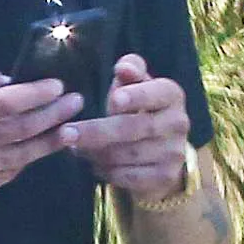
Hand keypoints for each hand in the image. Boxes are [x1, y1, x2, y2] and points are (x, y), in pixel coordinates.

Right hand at [0, 62, 80, 205]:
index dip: (36, 94)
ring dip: (49, 143)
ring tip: (71, 131)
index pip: (8, 102)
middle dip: (53, 114)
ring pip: (21, 156)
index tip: (56, 86)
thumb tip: (9, 81)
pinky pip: (6, 174)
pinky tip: (37, 149)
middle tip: (75, 103)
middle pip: (21, 129)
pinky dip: (24, 161)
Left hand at [69, 58, 196, 204]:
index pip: (156, 94)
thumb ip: (130, 71)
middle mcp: (178, 123)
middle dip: (97, 131)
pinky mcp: (165, 176)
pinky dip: (105, 170)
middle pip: (135, 128)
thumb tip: (123, 67)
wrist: (161, 151)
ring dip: (95, 153)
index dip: (136, 97)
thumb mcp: (135, 85)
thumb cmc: (139, 109)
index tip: (114, 100)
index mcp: (171, 95)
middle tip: (65, 133)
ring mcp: (173, 152)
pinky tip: (93, 163)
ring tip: (74, 147)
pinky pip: (128, 176)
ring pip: (127, 155)